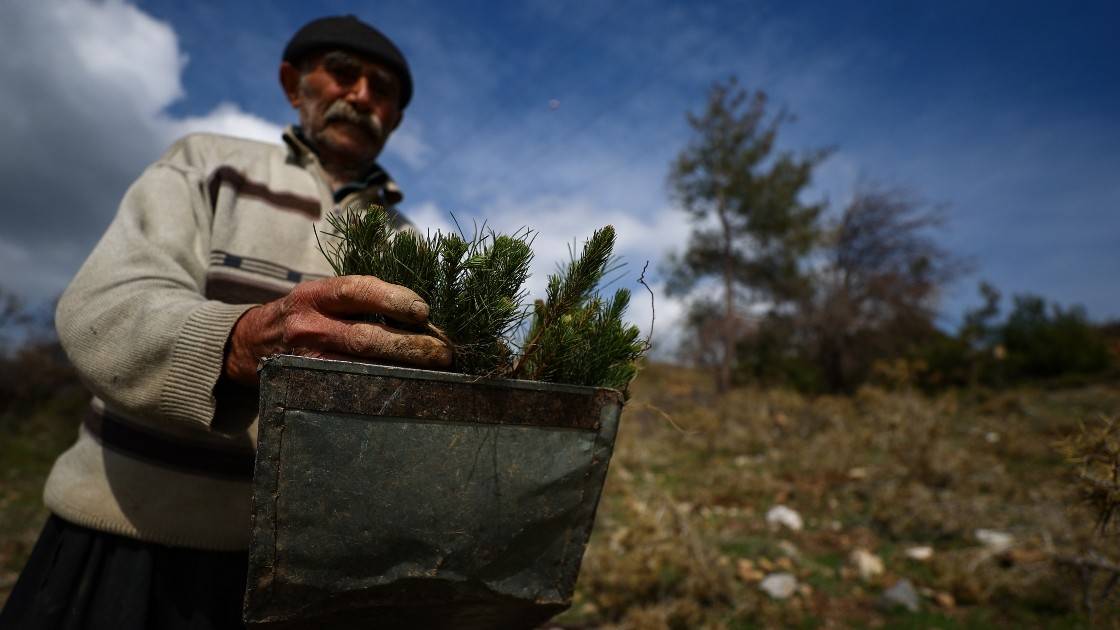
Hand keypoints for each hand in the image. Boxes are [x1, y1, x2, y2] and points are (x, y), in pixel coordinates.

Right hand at [223, 275, 450, 384]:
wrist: (252, 342)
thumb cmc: (307, 313)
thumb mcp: (324, 295)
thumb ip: (363, 299)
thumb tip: (422, 313)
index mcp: (316, 295)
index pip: (356, 291)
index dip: (392, 298)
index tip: (424, 310)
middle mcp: (309, 326)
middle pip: (364, 337)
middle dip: (409, 345)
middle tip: (443, 352)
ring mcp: (307, 360)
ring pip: (360, 367)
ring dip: (402, 371)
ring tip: (435, 372)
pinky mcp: (307, 385)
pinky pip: (349, 388)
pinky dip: (381, 387)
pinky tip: (407, 388)